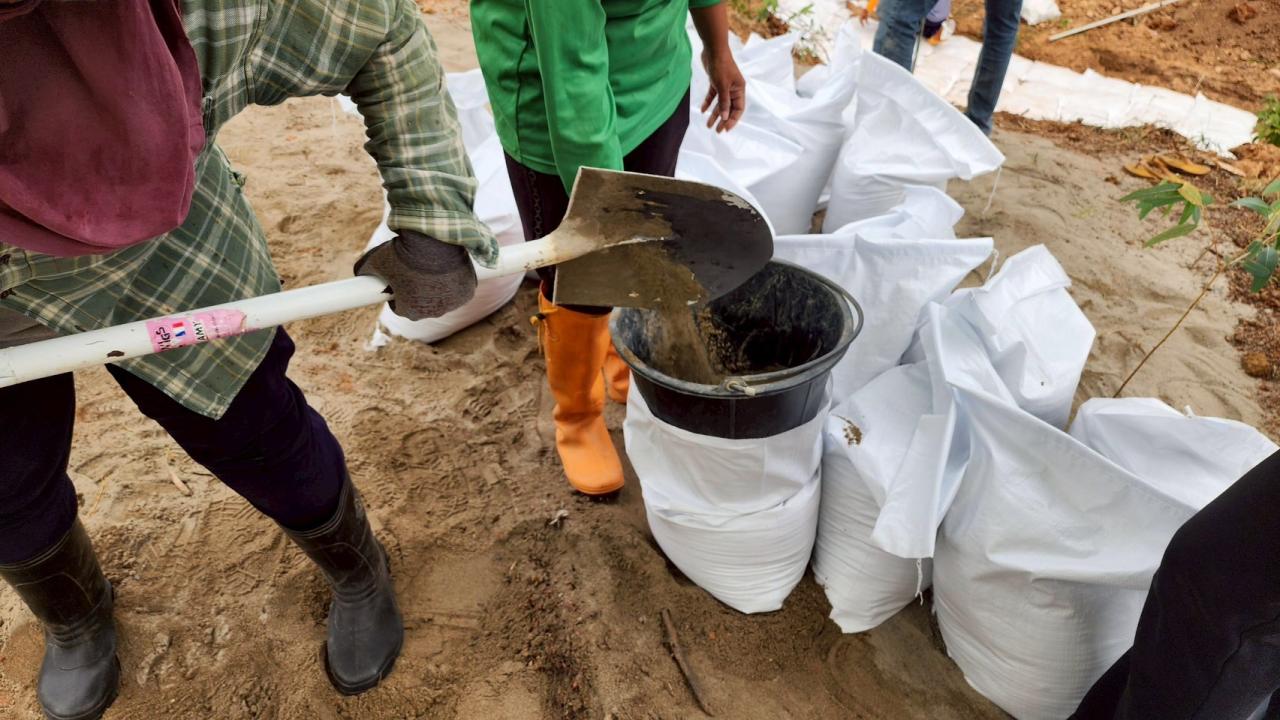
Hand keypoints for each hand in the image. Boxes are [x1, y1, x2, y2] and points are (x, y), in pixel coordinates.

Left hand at [353, 229, 476, 320]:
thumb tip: (359, 274)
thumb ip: (365, 272)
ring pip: (442, 297)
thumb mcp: (374, 260)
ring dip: (436, 287)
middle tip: (414, 270)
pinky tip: (446, 267)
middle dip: (417, 291)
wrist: (433, 237)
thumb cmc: (403, 251)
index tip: (396, 278)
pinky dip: (453, 280)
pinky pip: (457, 288)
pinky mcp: (468, 290)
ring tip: (430, 266)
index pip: (400, 306)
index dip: (396, 292)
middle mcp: (434, 312)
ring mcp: (453, 302)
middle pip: (423, 304)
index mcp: (410, 312)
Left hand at [700, 47, 745, 133]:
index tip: (726, 129)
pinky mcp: (715, 82)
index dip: (733, 119)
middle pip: (729, 108)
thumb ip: (724, 102)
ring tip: (708, 125)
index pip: (738, 109)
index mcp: (739, 89)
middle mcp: (733, 89)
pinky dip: (708, 103)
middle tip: (717, 131)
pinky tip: (702, 110)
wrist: (713, 49)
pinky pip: (712, 96)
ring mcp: (724, 85)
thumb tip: (725, 117)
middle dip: (723, 120)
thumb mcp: (722, 86)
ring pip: (720, 103)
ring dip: (714, 114)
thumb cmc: (721, 66)